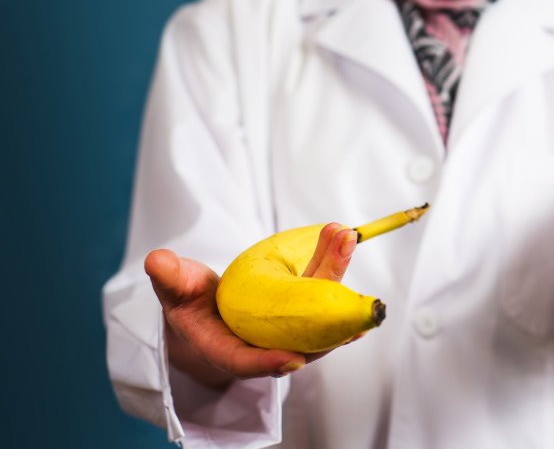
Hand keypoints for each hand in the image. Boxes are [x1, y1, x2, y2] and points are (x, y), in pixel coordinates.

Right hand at [145, 223, 357, 388]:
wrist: (211, 308)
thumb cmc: (190, 302)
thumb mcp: (176, 290)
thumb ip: (170, 278)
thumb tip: (157, 260)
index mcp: (226, 349)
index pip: (246, 363)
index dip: (268, 364)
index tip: (294, 359)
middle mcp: (264, 345)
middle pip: (299, 329)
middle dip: (322, 293)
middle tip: (338, 252)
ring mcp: (289, 330)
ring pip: (318, 309)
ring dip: (335, 272)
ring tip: (344, 236)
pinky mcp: (303, 314)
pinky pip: (323, 298)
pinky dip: (336, 271)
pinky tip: (348, 247)